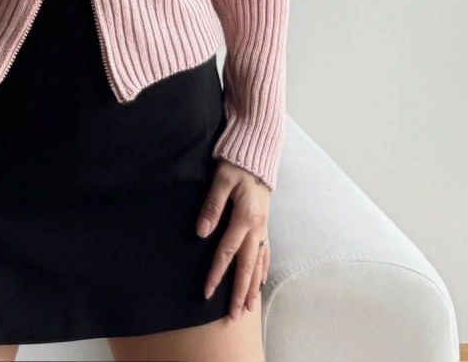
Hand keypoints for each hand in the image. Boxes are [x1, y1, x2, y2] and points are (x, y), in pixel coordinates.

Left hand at [196, 159, 269, 319]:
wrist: (258, 153)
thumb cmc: (237, 163)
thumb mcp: (221, 180)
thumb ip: (212, 205)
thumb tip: (201, 232)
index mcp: (245, 218)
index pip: (227, 252)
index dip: (217, 273)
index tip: (207, 292)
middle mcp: (257, 227)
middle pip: (247, 266)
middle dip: (240, 292)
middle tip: (233, 315)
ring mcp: (263, 227)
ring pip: (258, 263)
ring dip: (252, 286)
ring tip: (248, 307)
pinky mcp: (265, 223)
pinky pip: (266, 252)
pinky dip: (263, 269)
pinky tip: (261, 280)